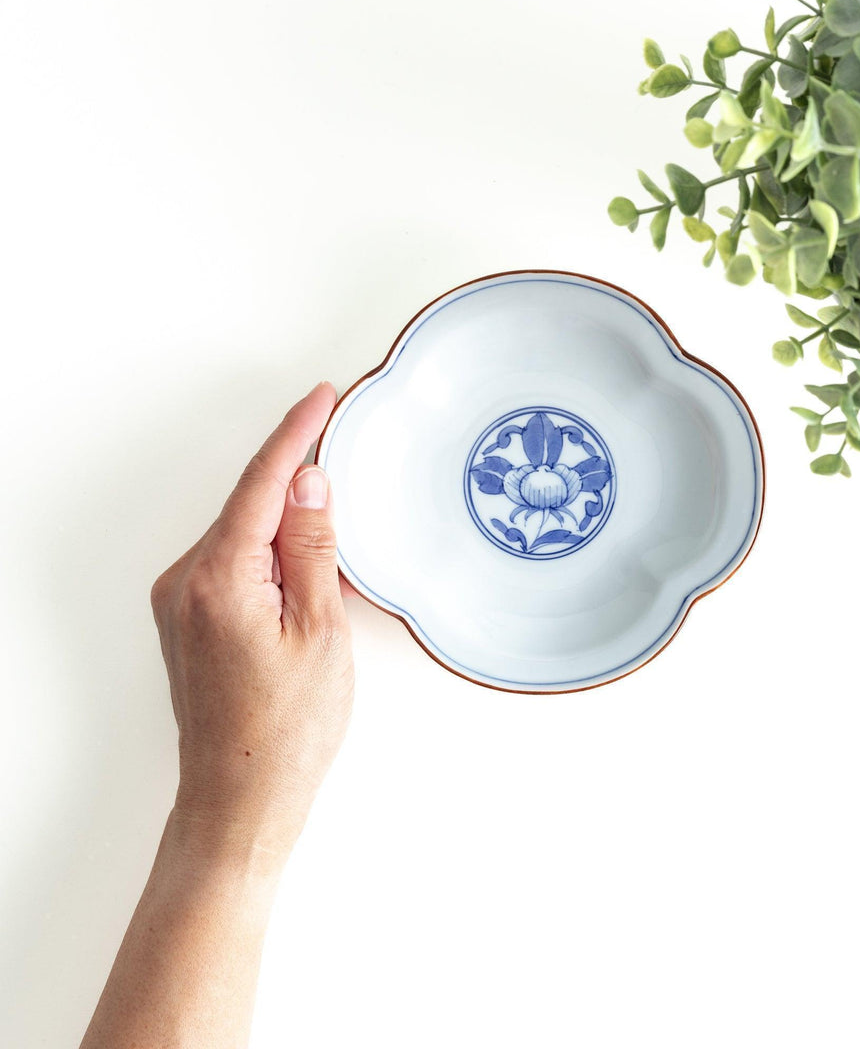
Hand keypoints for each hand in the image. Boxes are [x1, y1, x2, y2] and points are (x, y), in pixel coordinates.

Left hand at [150, 382, 353, 869]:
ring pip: (241, 534)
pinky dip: (268, 553)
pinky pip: (232, 562)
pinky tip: (303, 569)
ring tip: (333, 539)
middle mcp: (186, 582)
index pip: (261, 484)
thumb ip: (312, 547)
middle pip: (248, 505)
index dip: (295, 434)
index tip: (321, 397)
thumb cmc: (287, 729)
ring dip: (284, 524)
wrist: (241, 799)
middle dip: (295, 481)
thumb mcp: (322, 630)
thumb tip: (310, 482)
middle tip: (342, 453)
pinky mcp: (187, 619)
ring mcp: (180, 602)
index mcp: (219, 578)